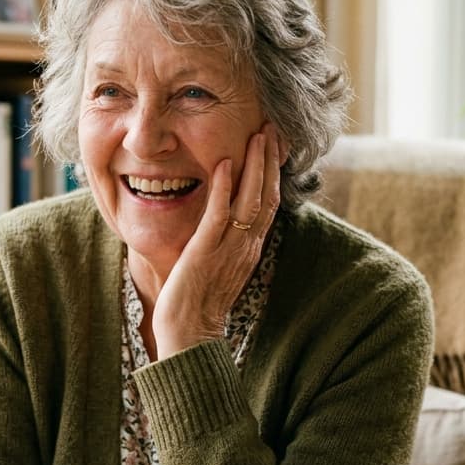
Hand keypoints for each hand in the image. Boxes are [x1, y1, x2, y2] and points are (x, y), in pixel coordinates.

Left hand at [151, 121, 283, 358]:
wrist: (189, 337)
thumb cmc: (197, 304)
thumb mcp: (217, 265)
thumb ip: (223, 241)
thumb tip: (221, 219)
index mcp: (249, 248)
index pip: (269, 202)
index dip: (274, 172)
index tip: (275, 144)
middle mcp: (246, 246)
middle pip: (268, 195)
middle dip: (272, 160)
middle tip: (274, 127)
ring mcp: (229, 249)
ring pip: (251, 200)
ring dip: (256, 165)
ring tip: (259, 134)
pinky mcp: (206, 253)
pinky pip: (219, 215)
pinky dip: (224, 188)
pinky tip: (224, 163)